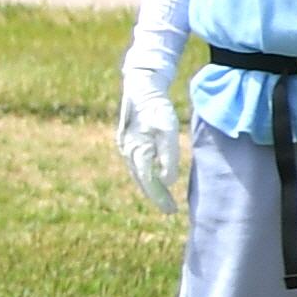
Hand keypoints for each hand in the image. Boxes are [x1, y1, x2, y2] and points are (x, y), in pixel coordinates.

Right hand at [115, 79, 183, 215]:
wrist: (141, 85)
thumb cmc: (156, 106)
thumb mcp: (168, 130)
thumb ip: (168, 156)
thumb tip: (168, 180)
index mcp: (136, 150)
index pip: (149, 181)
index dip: (160, 197)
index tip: (172, 211)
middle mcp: (127, 151)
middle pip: (141, 180)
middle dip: (156, 195)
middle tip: (170, 210)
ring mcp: (125, 145)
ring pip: (137, 173)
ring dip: (150, 186)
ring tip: (163, 197)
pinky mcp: (127, 140)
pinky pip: (136, 163)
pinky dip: (145, 174)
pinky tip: (154, 176)